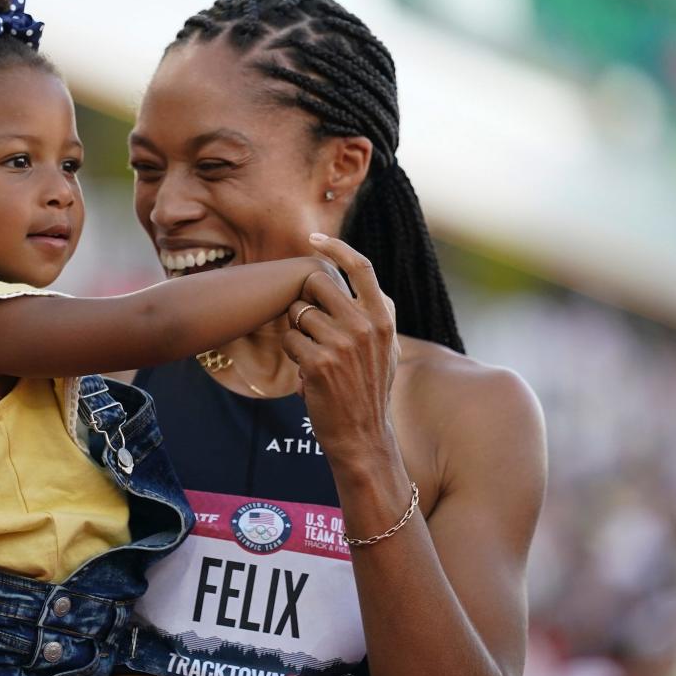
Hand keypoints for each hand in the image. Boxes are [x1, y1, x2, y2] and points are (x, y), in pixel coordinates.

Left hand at [283, 234, 400, 468]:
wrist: (363, 435)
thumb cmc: (369, 389)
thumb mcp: (386, 347)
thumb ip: (374, 312)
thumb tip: (352, 276)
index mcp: (384, 318)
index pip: (361, 267)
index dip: (335, 248)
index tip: (315, 239)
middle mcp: (365, 326)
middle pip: (317, 285)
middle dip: (305, 302)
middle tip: (311, 328)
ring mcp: (342, 344)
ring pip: (299, 315)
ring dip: (299, 333)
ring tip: (316, 357)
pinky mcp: (318, 362)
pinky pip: (290, 340)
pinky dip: (293, 355)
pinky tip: (308, 373)